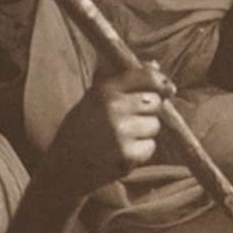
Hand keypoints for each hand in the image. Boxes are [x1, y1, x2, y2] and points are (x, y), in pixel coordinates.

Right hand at [49, 66, 169, 189]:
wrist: (63, 168)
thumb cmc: (81, 130)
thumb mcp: (94, 99)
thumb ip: (125, 82)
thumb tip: (155, 64)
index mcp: (103, 90)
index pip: (145, 77)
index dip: (161, 82)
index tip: (169, 89)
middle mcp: (112, 107)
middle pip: (155, 102)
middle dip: (149, 111)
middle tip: (128, 122)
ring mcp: (120, 131)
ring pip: (154, 126)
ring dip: (144, 133)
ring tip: (120, 139)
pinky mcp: (126, 153)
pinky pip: (150, 147)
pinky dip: (140, 152)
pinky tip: (120, 153)